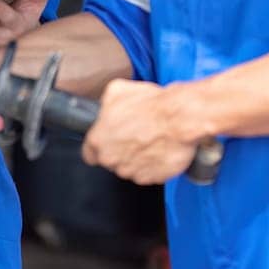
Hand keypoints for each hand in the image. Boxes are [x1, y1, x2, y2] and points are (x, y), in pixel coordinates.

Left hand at [82, 79, 201, 185]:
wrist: (180, 119)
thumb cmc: (151, 105)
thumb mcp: (117, 90)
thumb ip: (105, 104)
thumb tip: (105, 107)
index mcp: (99, 140)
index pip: (88, 153)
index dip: (99, 146)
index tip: (107, 140)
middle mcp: (112, 160)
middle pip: (111, 161)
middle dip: (120, 149)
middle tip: (134, 133)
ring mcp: (132, 171)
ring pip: (130, 168)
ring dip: (137, 157)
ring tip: (150, 139)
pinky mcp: (152, 178)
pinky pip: (149, 173)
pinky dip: (154, 164)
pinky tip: (160, 148)